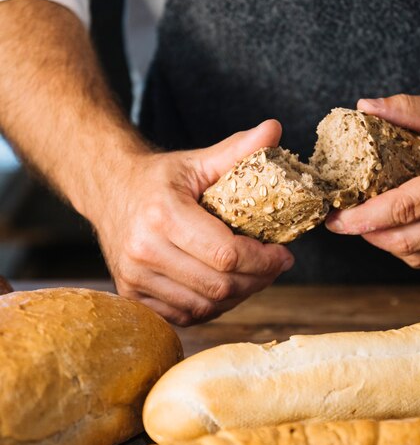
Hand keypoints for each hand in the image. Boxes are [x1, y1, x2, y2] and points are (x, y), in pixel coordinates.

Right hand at [88, 121, 293, 325]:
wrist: (109, 191)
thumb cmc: (160, 179)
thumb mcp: (198, 161)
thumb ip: (238, 149)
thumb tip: (275, 129)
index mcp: (163, 215)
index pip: (227, 255)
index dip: (264, 260)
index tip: (284, 254)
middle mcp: (144, 250)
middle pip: (219, 285)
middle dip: (258, 280)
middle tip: (275, 267)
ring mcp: (134, 276)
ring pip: (205, 306)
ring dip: (239, 296)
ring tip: (254, 276)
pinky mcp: (132, 294)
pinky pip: (185, 315)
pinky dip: (212, 306)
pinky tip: (224, 287)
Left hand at [325, 94, 419, 268]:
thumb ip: (408, 109)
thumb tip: (363, 106)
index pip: (404, 207)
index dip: (364, 218)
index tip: (335, 219)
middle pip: (408, 240)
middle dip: (367, 235)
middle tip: (343, 223)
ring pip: (419, 256)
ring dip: (385, 245)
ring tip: (366, 226)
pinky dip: (409, 250)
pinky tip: (395, 232)